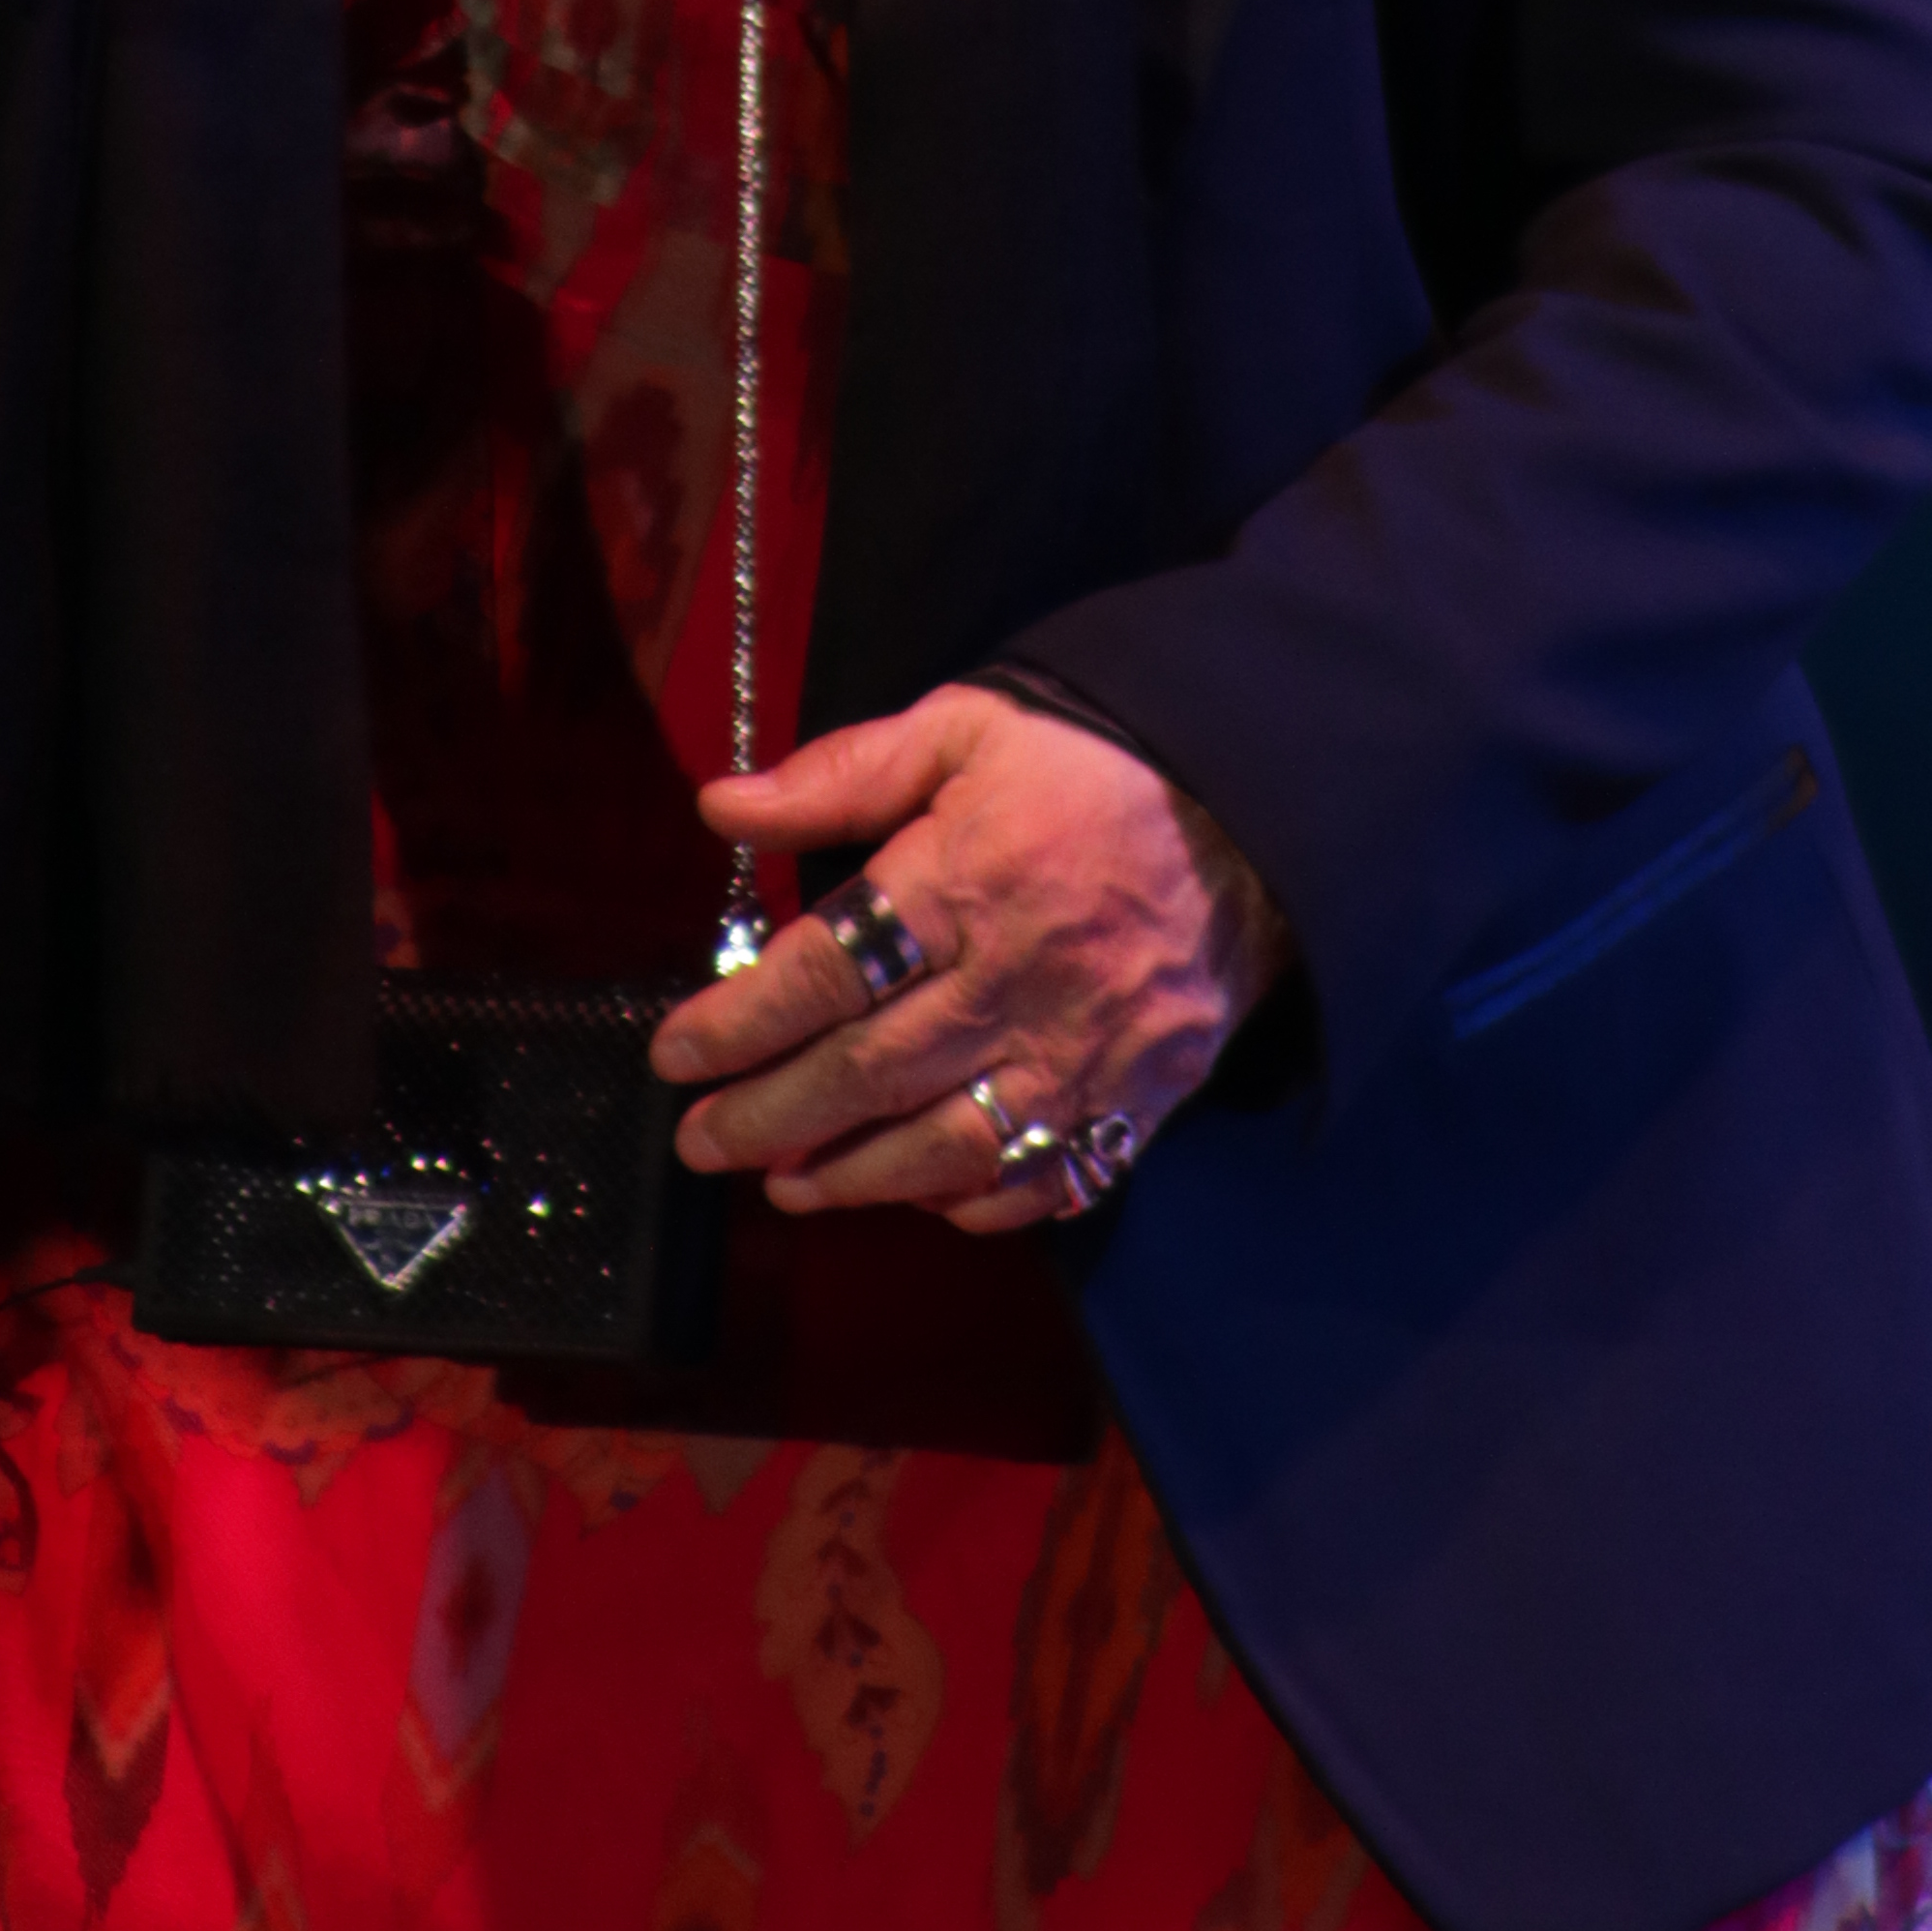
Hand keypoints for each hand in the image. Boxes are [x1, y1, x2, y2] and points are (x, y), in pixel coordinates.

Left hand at [649, 686, 1296, 1234]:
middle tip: (701, 1141)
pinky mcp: (1141, 1096)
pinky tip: (916, 1193)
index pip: (825, 971)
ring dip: (852, 1177)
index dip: (738, 1023)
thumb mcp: (963, 729)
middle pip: (869, 1073)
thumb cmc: (1092, 765)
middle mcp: (1020, 979)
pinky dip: (973, 1201)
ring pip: (947, 1146)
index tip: (674, 1053)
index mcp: (967, 879)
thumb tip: (723, 807)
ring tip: (785, 1183)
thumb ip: (841, 774)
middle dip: (769, 1117)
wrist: (1257, 811)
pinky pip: (1046, 1178)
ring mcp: (1085, 1050)